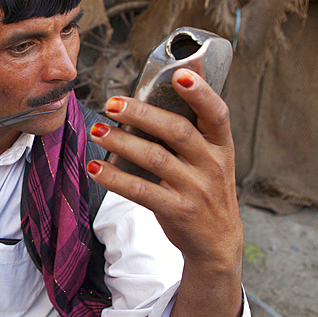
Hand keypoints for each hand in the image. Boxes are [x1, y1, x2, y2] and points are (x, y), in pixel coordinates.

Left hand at [86, 69, 243, 316]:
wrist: (217, 241)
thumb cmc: (205, 186)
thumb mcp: (211, 155)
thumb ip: (194, 122)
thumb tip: (175, 75)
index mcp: (222, 145)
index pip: (217, 113)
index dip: (200, 92)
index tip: (178, 75)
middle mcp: (213, 164)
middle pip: (177, 132)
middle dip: (142, 115)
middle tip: (111, 103)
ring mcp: (197, 190)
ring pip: (156, 160)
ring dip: (122, 143)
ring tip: (96, 130)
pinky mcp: (178, 211)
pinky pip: (142, 192)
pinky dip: (116, 179)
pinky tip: (95, 167)